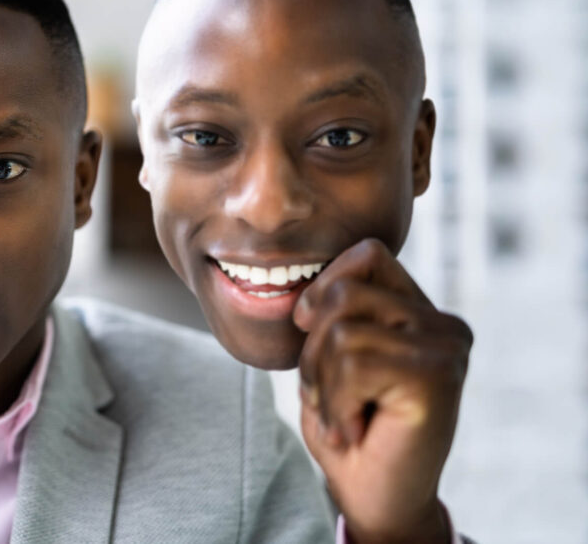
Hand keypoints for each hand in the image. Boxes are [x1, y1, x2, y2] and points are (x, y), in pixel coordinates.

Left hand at [293, 238, 471, 543]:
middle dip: (314, 347)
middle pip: (345, 291)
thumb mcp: (330, 357)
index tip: (307, 325)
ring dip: (323, 382)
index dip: (325, 284)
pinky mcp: (437, 376)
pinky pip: (352, 364)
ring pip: (342, 331)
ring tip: (345, 413)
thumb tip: (304, 291)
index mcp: (418, 311)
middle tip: (330, 393)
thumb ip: (333, 314)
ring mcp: (445, 347)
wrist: (376, 496)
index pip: (368, 254)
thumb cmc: (349, 425)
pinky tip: (355, 428)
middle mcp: (442, 323)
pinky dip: (336, 403)